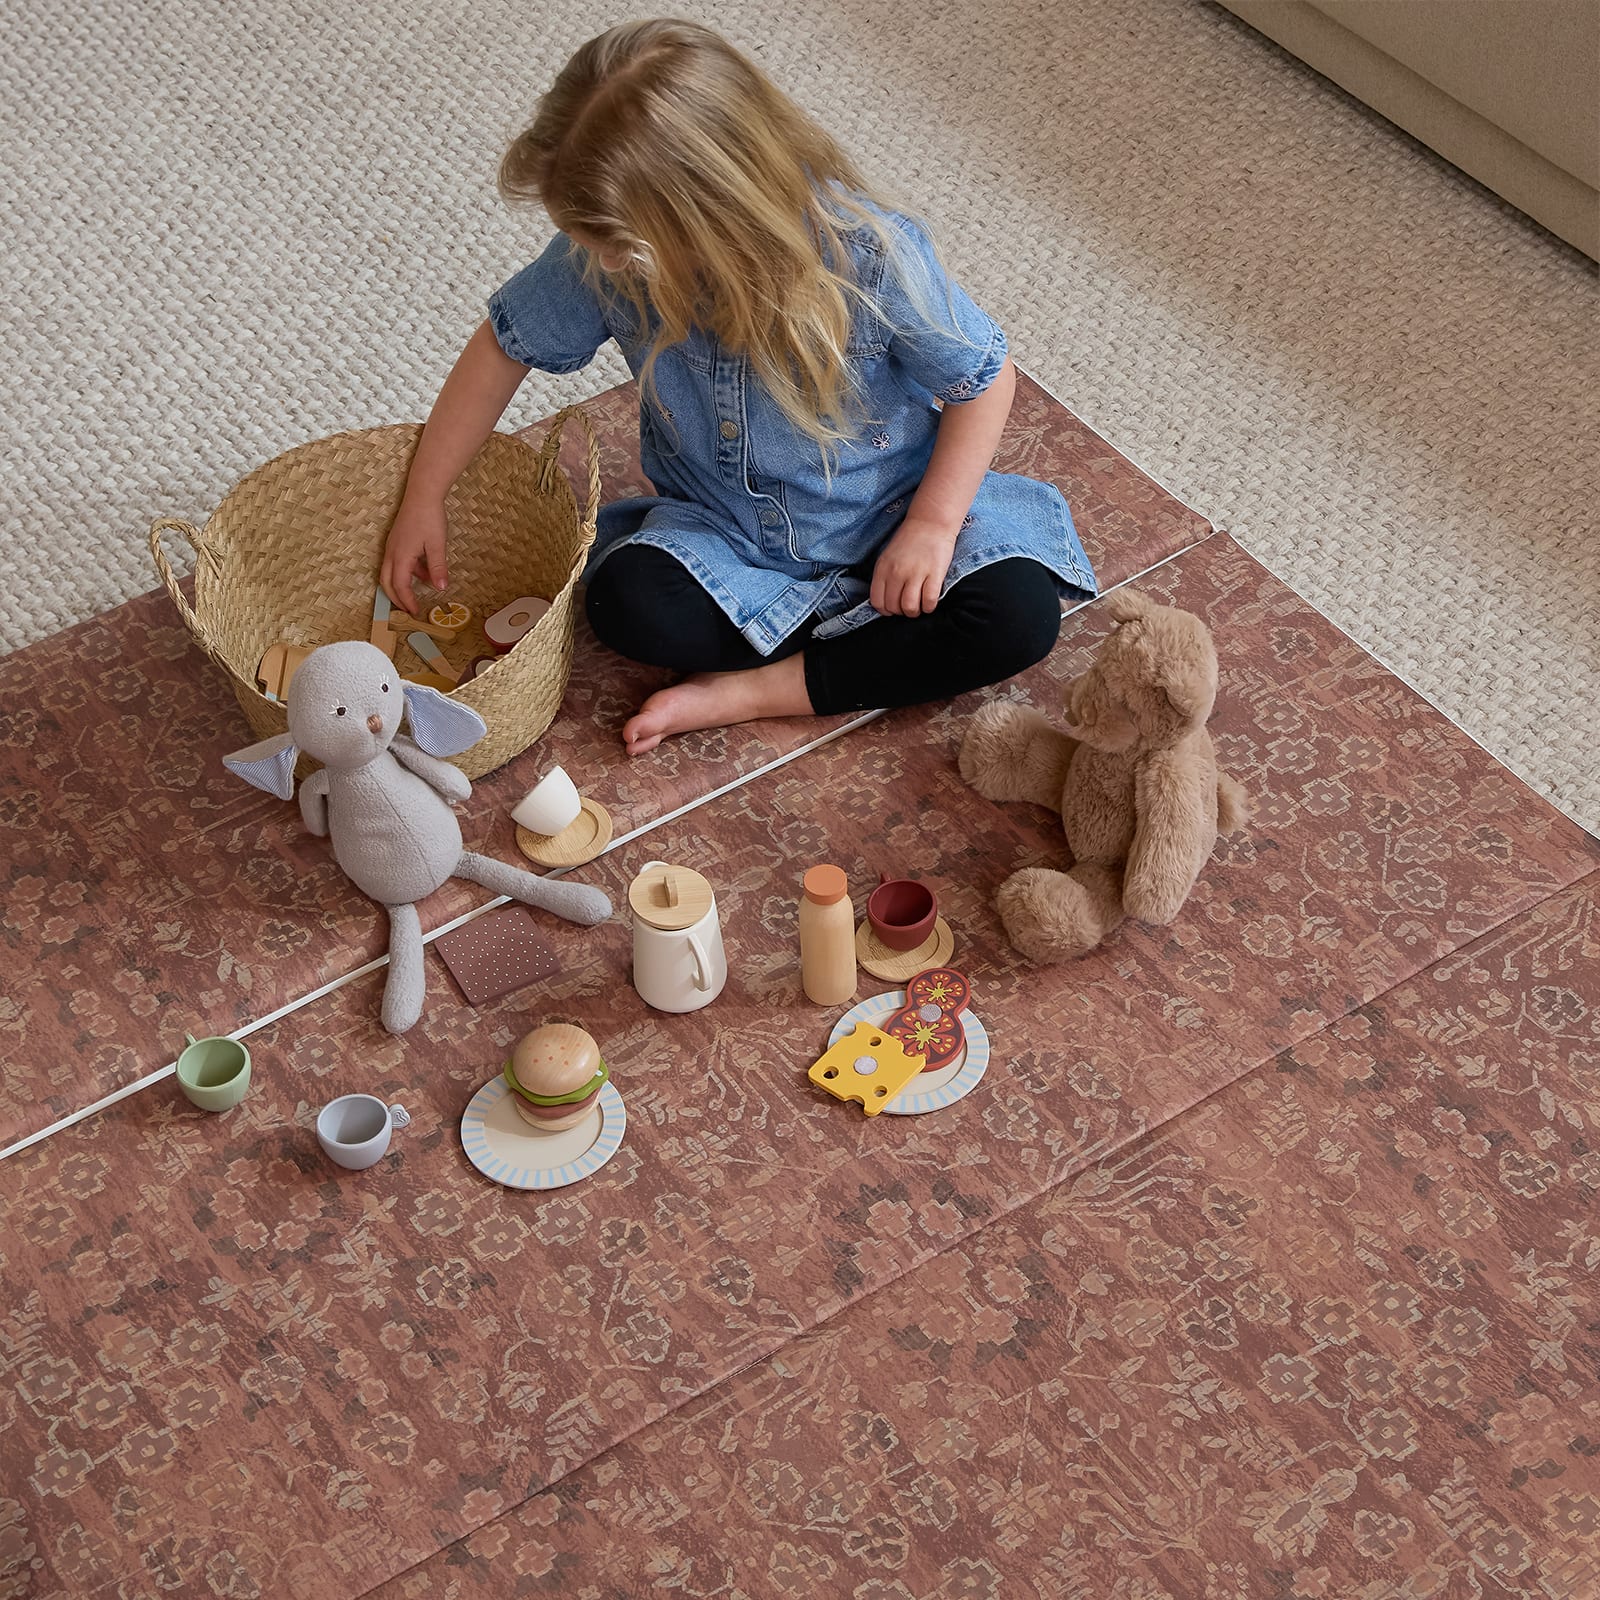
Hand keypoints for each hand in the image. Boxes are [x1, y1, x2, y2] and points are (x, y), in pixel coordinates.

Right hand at [380, 495, 448, 614]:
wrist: (422, 493)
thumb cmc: (429, 517)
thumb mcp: (437, 545)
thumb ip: (438, 568)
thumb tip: (440, 588)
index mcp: (400, 556)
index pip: (400, 586)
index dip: (407, 601)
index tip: (416, 612)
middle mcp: (391, 552)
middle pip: (387, 582)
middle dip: (396, 598)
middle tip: (409, 609)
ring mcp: (392, 546)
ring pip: (390, 572)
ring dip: (403, 583)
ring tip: (422, 589)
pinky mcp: (396, 540)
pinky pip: (397, 562)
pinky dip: (408, 571)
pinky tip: (425, 571)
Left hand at [869, 517, 958, 617]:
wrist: (930, 522)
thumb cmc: (909, 540)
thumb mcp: (888, 556)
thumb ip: (884, 577)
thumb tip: (886, 600)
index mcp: (882, 568)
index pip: (877, 601)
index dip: (885, 610)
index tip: (893, 608)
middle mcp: (896, 572)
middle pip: (894, 607)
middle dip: (901, 612)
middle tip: (908, 606)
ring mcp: (915, 574)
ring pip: (910, 608)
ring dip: (915, 612)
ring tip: (919, 606)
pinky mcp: (934, 575)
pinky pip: (929, 602)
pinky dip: (929, 607)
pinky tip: (929, 602)